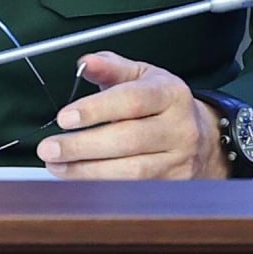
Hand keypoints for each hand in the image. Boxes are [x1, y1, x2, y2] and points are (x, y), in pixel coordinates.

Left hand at [35, 50, 228, 179]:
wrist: (202, 137)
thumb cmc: (163, 103)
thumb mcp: (141, 76)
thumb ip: (111, 67)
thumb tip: (85, 62)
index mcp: (171, 94)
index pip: (132, 101)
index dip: (96, 110)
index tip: (64, 118)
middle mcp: (179, 128)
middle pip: (128, 140)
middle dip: (83, 146)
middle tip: (50, 148)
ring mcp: (179, 160)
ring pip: (131, 172)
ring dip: (88, 171)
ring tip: (58, 166)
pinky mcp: (174, 186)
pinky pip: (135, 190)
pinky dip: (104, 188)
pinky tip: (80, 180)